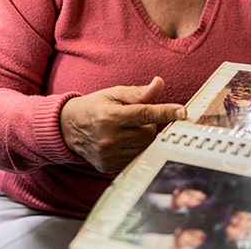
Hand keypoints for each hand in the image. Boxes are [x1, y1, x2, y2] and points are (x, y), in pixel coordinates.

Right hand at [60, 77, 186, 172]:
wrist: (68, 128)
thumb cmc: (94, 107)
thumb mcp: (114, 94)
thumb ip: (138, 93)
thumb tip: (159, 84)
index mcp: (110, 116)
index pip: (144, 114)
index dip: (165, 112)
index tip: (183, 112)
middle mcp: (109, 138)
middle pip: (148, 133)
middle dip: (147, 124)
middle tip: (133, 119)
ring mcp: (109, 155)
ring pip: (144, 146)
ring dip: (142, 138)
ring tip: (125, 130)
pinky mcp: (110, 167)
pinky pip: (136, 158)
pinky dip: (134, 149)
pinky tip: (121, 141)